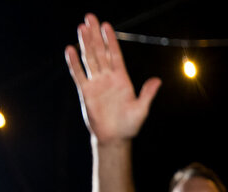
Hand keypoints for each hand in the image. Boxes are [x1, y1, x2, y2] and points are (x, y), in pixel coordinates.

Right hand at [65, 14, 161, 144]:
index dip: (111, 40)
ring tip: (81, 27)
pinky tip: (70, 50)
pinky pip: (79, 75)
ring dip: (85, 44)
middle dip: (95, 35)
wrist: (114, 139)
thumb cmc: (129, 126)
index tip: (106, 25)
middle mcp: (108, 78)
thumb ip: (147, 94)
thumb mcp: (141, 110)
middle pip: (100, 52)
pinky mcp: (86, 92)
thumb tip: (157, 81)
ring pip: (89, 59)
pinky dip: (74, 63)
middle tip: (90, 17)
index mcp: (122, 79)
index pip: (115, 55)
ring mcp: (96, 84)